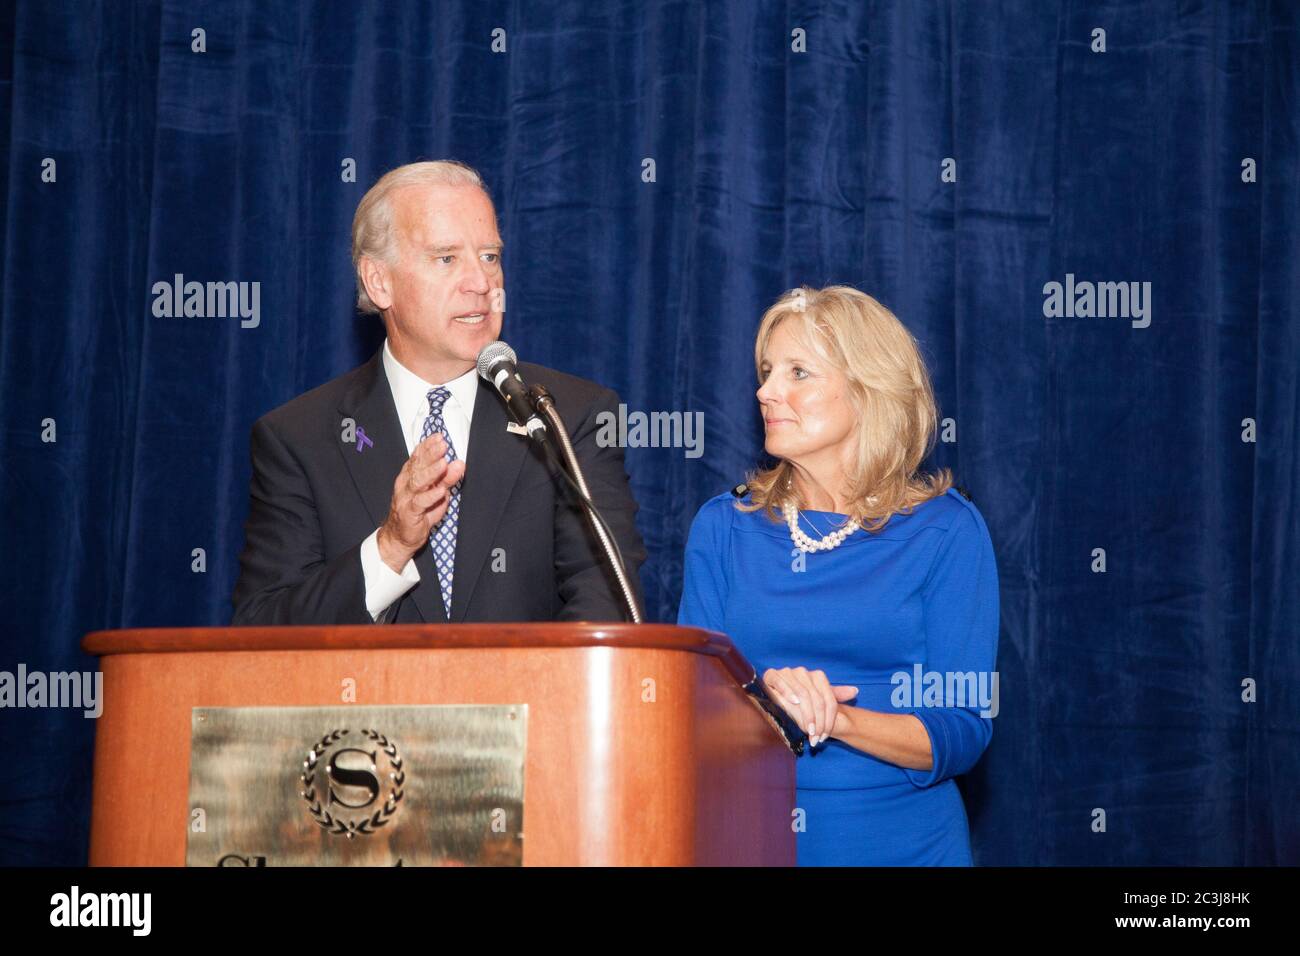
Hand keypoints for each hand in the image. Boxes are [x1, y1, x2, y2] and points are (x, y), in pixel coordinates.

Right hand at [376, 433, 465, 571]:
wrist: (400, 537)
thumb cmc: (419, 511)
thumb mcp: (437, 492)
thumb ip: (447, 478)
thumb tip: (459, 463)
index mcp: (410, 475)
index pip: (417, 457)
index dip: (427, 446)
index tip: (438, 437)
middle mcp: (406, 484)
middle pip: (418, 466)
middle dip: (431, 454)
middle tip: (443, 445)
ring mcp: (406, 498)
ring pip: (417, 482)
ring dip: (431, 472)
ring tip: (443, 464)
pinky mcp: (409, 513)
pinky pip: (420, 503)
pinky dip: (430, 496)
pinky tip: (440, 490)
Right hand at [762, 667, 858, 746]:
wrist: (775, 692)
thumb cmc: (799, 699)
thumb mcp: (819, 698)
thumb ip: (835, 695)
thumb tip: (856, 691)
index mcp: (817, 676)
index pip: (828, 699)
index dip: (828, 719)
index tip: (825, 735)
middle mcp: (804, 672)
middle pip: (816, 699)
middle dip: (817, 721)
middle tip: (816, 737)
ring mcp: (788, 672)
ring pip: (802, 693)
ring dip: (805, 715)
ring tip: (806, 730)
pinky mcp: (772, 674)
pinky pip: (781, 682)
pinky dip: (787, 692)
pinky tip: (792, 703)